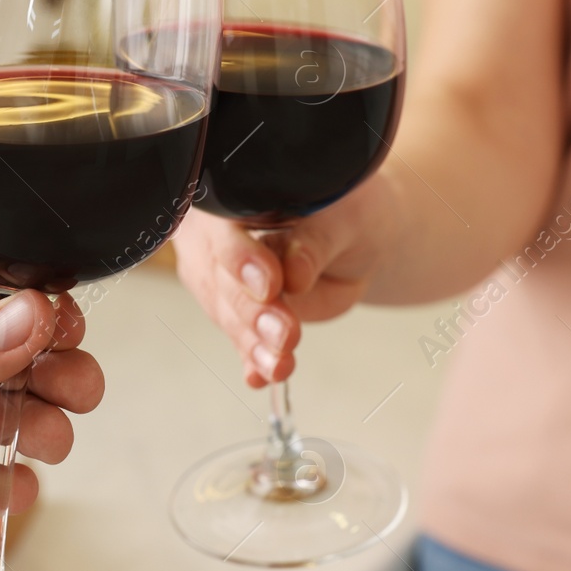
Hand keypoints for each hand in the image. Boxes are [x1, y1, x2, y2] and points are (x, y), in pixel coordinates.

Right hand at [173, 178, 392, 387]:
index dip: (241, 259)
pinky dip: (253, 359)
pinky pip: (240, 339)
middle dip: (252, 313)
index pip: (223, 227)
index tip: (269, 285)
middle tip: (284, 335)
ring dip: (254, 344)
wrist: (355, 238)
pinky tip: (261, 375)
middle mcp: (215, 235)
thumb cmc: (345, 213)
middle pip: (220, 279)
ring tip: (281, 363)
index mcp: (231, 195)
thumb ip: (315, 241)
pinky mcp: (237, 313)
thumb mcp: (341, 216)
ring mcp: (221, 277)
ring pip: (228, 314)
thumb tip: (296, 271)